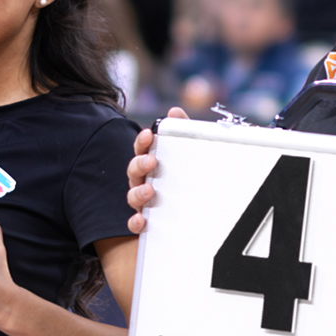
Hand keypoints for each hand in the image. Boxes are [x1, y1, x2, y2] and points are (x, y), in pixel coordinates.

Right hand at [125, 105, 185, 231]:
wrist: (203, 212)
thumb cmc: (190, 179)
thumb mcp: (192, 154)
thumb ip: (183, 133)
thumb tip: (175, 111)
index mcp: (153, 163)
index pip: (142, 149)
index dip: (143, 141)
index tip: (150, 134)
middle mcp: (145, 181)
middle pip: (134, 171)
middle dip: (140, 164)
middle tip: (152, 160)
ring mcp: (145, 202)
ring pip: (132, 196)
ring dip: (138, 192)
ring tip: (150, 190)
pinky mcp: (149, 223)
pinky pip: (135, 224)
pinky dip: (135, 222)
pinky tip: (141, 220)